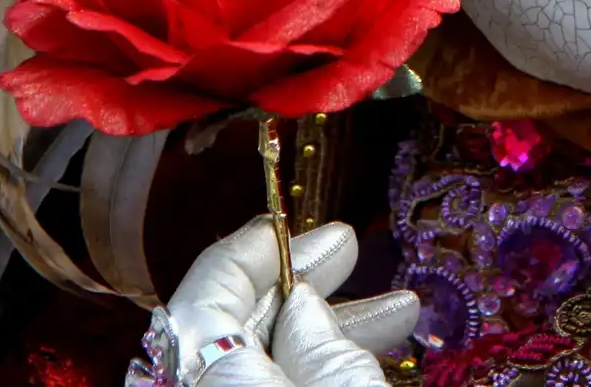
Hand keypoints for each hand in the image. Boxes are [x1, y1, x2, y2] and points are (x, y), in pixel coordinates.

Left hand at [134, 219, 418, 386]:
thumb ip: (319, 337)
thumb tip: (304, 304)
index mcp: (203, 361)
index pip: (210, 285)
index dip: (255, 246)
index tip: (299, 221)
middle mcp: (192, 383)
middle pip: (235, 322)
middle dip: (303, 285)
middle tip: (353, 252)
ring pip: (256, 360)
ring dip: (323, 331)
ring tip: (398, 311)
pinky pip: (262, 385)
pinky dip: (306, 368)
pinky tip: (364, 355)